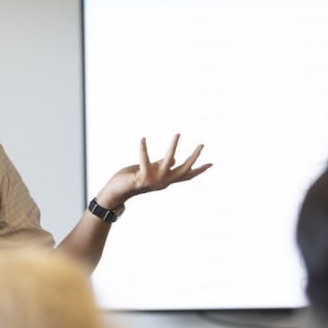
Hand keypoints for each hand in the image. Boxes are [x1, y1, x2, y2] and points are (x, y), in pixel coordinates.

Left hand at [97, 134, 211, 206]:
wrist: (115, 193)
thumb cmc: (131, 180)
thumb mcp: (150, 171)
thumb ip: (161, 164)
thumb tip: (175, 159)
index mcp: (166, 180)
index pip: (186, 176)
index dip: (199, 170)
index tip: (212, 163)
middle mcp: (162, 182)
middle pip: (184, 170)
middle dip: (194, 157)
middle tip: (202, 144)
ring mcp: (153, 181)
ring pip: (168, 162)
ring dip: (173, 147)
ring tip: (178, 134)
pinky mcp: (141, 178)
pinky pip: (144, 160)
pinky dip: (143, 149)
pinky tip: (143, 139)